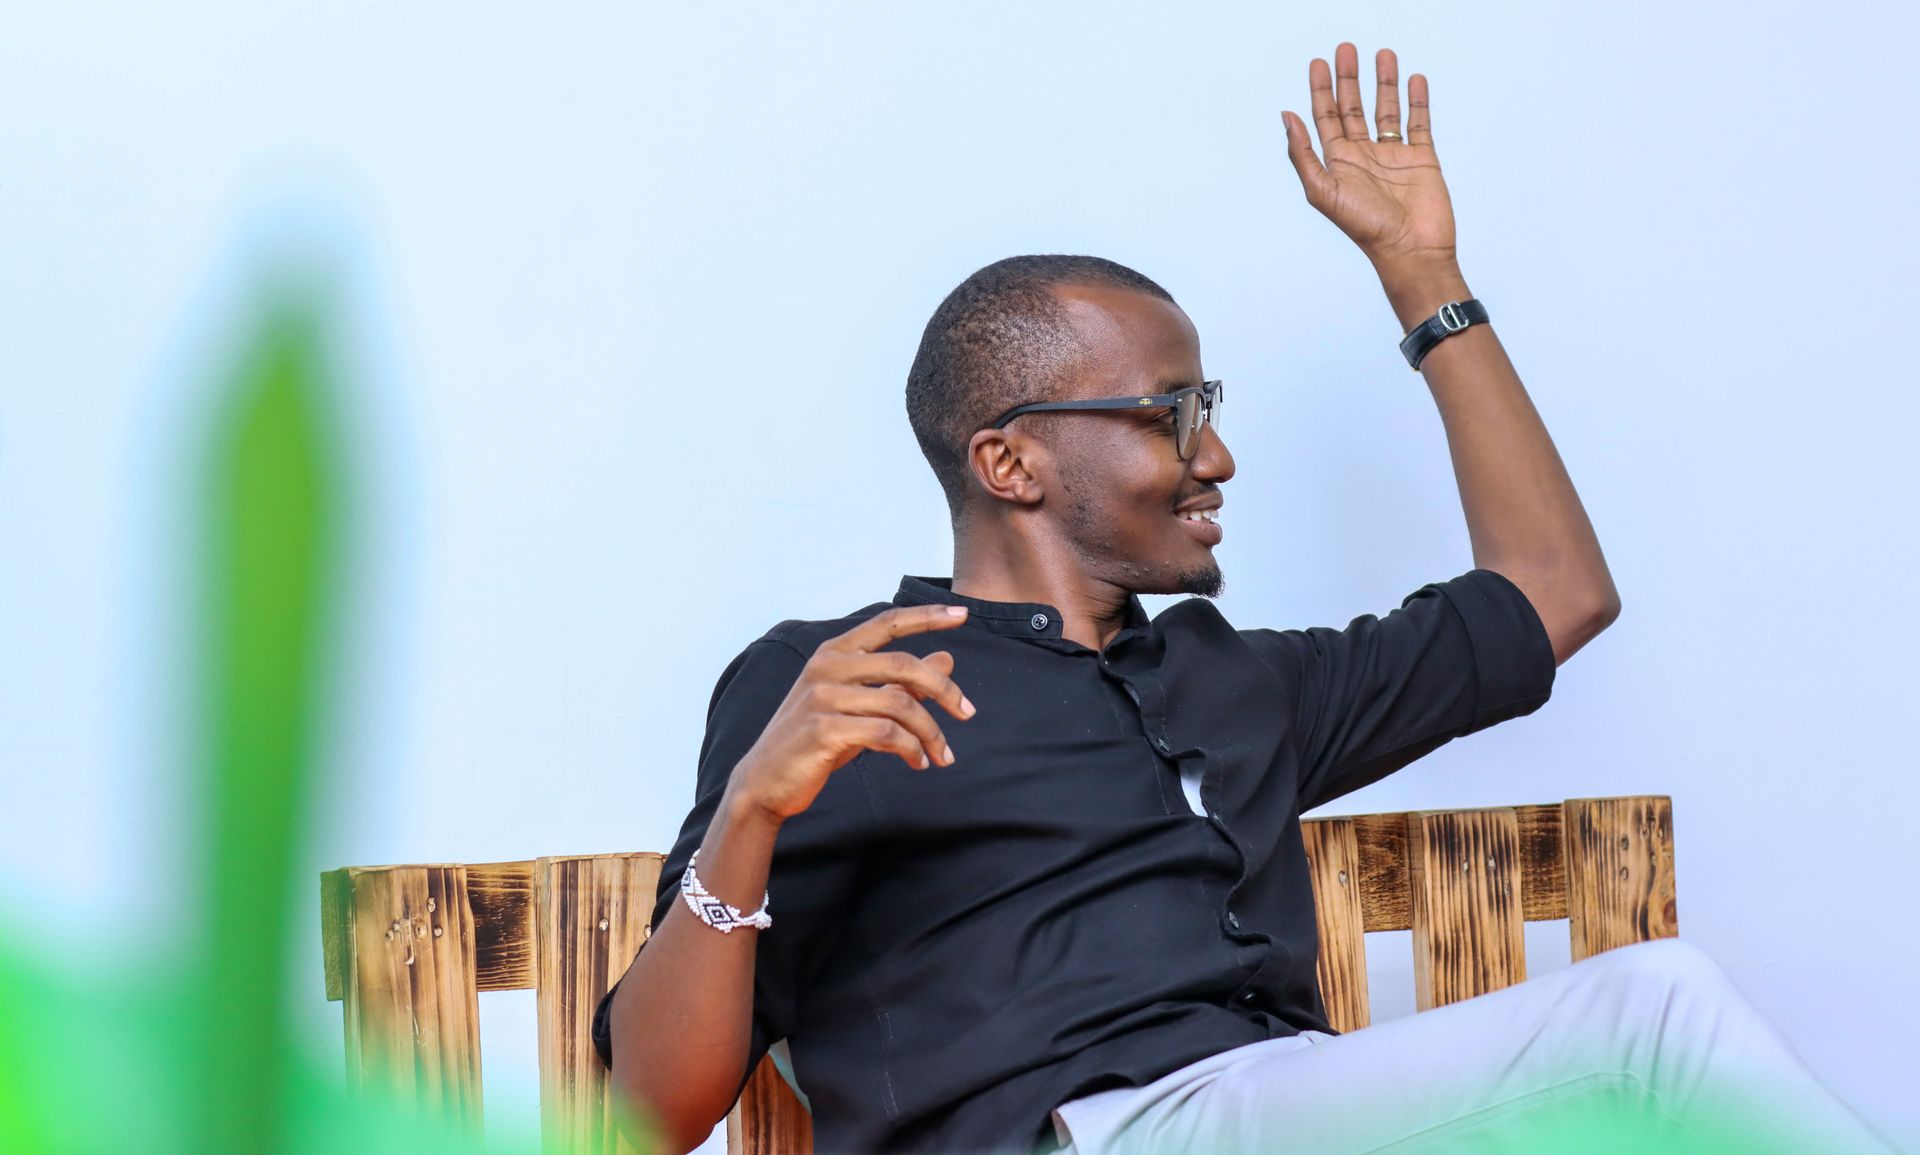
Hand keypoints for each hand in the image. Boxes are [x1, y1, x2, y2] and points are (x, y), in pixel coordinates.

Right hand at [730, 605, 975, 822]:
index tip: (963, 613)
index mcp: (834, 652)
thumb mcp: (859, 706)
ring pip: (899, 703)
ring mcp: (823, 697)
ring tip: (941, 755)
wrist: (766, 782)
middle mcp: (827, 667)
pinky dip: (910, 748)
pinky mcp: (824, 729)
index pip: (887, 623)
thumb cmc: (815, 741)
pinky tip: (917, 762)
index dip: (927, 616)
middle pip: (903, 664)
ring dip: (930, 732)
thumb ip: (899, 682)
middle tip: (967, 713)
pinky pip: (886, 733)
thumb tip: (946, 658)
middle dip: (944, 690)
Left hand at [1283, 44, 1457, 272]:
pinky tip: (1414, 79)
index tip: (1319, 63)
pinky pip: (1418, 123)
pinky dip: (1417, 100)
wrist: (1411, 249)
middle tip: (1346, 49)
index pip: (1325, 118)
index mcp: (1338, 163)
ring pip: (1386, 110)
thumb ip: (1303, 154)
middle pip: (1353, 108)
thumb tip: (1286, 116)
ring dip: (1384, 82)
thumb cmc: (1365, 227)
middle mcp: (1363, 156)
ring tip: (1383, 54)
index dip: (1321, 90)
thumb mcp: (1323, 191)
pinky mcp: (1421, 159)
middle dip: (1349, 79)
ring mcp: (1393, 156)